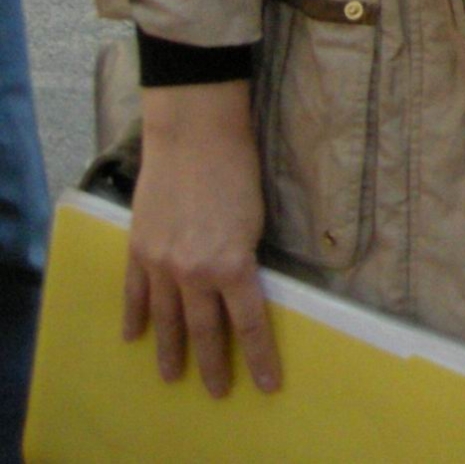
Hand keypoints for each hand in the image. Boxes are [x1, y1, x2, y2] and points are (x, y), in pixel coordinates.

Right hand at [124, 82, 279, 396]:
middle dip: (212, 365)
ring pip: (164, 320)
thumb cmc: (238, 168)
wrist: (194, 135)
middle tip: (216, 392)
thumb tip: (242, 286)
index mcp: (231, 265)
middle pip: (203, 331)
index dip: (259, 358)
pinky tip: (134, 336)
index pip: (248, 324)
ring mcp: (160, 263)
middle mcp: (193, 272)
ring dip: (169, 351)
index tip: (267, 385)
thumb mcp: (256, 220)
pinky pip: (134, 294)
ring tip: (172, 376)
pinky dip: (135, 317)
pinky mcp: (138, 249)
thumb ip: (245, 258)